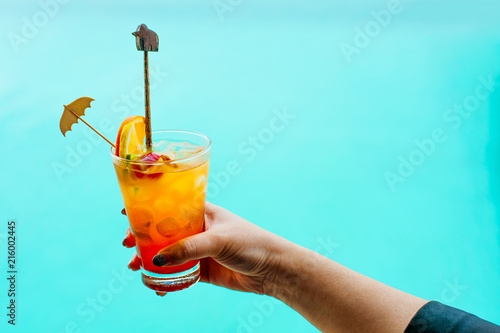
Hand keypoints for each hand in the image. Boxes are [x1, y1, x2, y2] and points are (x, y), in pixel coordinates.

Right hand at [121, 202, 288, 294]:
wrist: (272, 269)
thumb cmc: (250, 243)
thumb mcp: (219, 240)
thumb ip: (189, 248)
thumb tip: (158, 259)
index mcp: (201, 212)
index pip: (169, 206)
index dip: (147, 208)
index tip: (126, 212)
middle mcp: (196, 229)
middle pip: (162, 231)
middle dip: (142, 237)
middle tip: (126, 244)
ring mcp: (198, 250)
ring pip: (166, 253)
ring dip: (149, 259)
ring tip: (135, 267)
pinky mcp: (202, 269)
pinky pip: (177, 273)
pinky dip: (164, 280)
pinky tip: (156, 287)